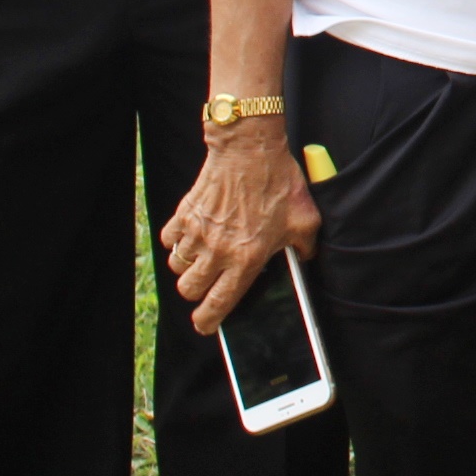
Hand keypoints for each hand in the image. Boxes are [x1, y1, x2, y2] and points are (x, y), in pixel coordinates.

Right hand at [159, 121, 315, 335]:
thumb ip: (305, 246)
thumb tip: (304, 258)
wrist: (249, 150)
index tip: (206, 325)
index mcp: (246, 259)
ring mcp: (197, 233)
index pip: (218, 304)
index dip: (208, 321)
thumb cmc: (278, 182)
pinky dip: (177, 241)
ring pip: (177, 267)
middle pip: (189, 290)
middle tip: (209, 282)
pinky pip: (169, 240)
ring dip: (188, 266)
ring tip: (204, 256)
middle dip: (197, 292)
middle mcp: (217, 251)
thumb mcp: (306, 219)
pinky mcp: (184, 215)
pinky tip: (193, 234)